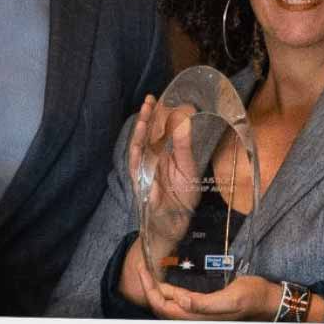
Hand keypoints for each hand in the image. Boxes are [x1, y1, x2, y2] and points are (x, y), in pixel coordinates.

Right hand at [129, 96, 205, 258]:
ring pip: (138, 147)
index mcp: (163, 154)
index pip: (158, 131)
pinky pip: (136, 166)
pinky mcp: (140, 183)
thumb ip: (183, 145)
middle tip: (149, 99)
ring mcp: (144, 170)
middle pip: (146, 135)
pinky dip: (136, 153)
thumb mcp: (187, 168)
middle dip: (147, 117)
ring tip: (144, 113)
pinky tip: (138, 139)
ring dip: (140, 130)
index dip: (157, 115)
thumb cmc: (181, 197)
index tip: (159, 99)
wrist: (174, 224)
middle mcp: (151, 160)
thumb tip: (183, 118)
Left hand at [148, 274, 281, 321]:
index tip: (143, 270)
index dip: (150, 290)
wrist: (268, 301)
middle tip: (141, 266)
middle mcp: (194, 316)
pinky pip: (178, 299)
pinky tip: (163, 280)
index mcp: (198, 317)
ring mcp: (198, 311)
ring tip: (147, 270)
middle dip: (148, 288)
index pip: (163, 307)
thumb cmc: (253, 298)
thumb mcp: (232, 299)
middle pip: (162, 306)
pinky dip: (167, 290)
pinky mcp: (203, 304)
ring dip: (156, 288)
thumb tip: (181, 302)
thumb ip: (206, 304)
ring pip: (169, 303)